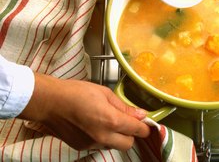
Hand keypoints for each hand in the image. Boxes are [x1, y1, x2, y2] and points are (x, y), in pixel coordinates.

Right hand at [18, 73, 149, 150]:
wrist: (50, 102)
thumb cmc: (76, 92)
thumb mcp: (105, 93)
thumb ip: (124, 107)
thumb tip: (140, 114)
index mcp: (111, 120)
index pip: (137, 130)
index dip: (144, 127)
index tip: (146, 122)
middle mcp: (103, 136)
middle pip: (128, 144)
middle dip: (132, 134)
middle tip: (128, 121)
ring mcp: (91, 144)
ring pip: (113, 145)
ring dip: (117, 136)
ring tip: (107, 119)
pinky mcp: (81, 147)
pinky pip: (99, 145)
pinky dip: (102, 137)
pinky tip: (94, 124)